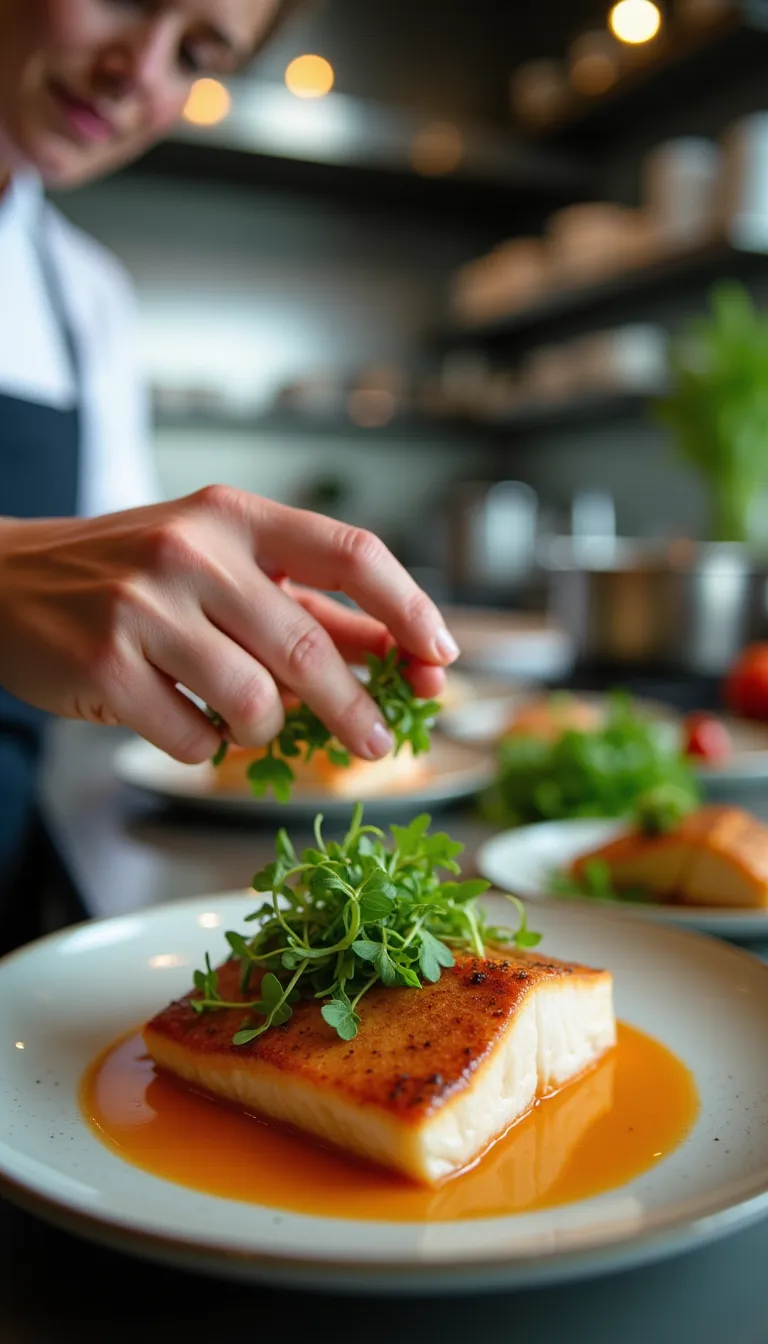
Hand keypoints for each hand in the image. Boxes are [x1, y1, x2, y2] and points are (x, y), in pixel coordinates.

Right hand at [0, 486, 458, 762]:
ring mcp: (144, 604)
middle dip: (356, 709)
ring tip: (245, 725)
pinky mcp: (104, 661)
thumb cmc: (131, 575)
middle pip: (310, 647)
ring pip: (253, 703)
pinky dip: (203, 747)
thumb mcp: (221, 565)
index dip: (410, 608)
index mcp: (236, 516)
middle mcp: (193, 548)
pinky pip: (191, 737)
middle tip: (375, 744)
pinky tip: (184, 723)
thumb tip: (402, 653)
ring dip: (263, 733)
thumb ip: (308, 604)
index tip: (440, 657)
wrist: (5, 581)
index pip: (351, 553)